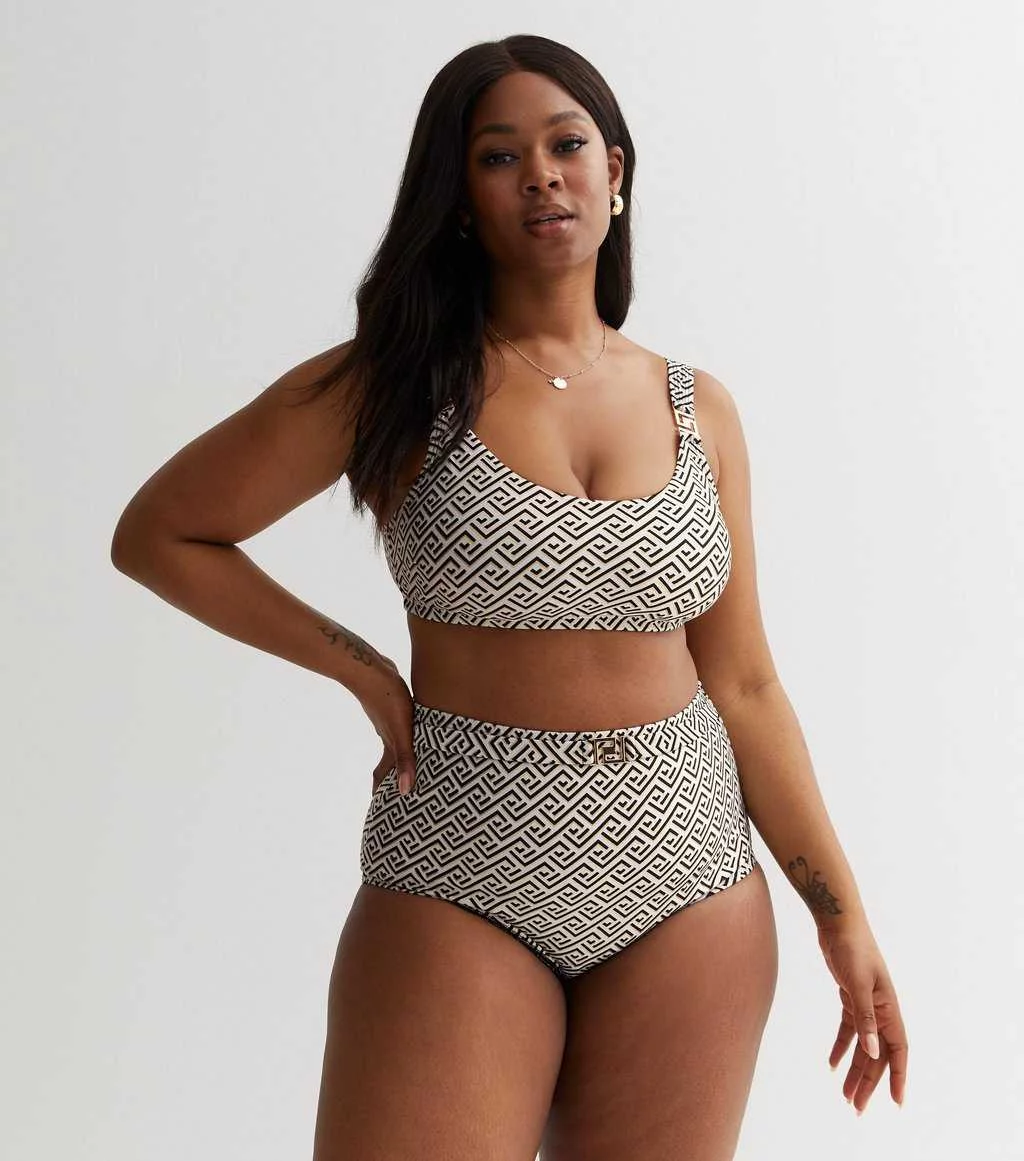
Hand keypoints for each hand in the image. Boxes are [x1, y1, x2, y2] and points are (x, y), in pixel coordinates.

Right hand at [354, 658, 416, 795]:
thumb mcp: (401, 732)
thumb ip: (404, 759)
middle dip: (395, 773)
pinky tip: (413, 724)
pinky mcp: (393, 703)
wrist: (370, 669)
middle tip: (401, 786)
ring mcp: (389, 718)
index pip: (385, 774)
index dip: (383, 789)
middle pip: (391, 759)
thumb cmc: (387, 701)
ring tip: (412, 758)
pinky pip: (402, 722)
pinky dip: (406, 730)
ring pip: (397, 740)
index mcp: (390, 744)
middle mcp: (388, 733)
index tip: (381, 805)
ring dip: (401, 751)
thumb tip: (405, 792)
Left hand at [817, 923, 907, 1112]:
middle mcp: (881, 1009)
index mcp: (889, 1008)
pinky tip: (832, 1064)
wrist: (838, 922)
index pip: (897, 1050)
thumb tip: (873, 1051)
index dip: (898, 1076)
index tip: (896, 1102)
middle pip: (877, 1054)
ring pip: (863, 1045)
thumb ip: (865, 1017)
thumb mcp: (857, 983)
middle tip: (857, 1107)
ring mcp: (866, 1004)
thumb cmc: (852, 949)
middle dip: (869, 1082)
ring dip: (855, 1069)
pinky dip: (841, 1047)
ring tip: (845, 1095)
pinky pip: (849, 1029)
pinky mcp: (850, 997)